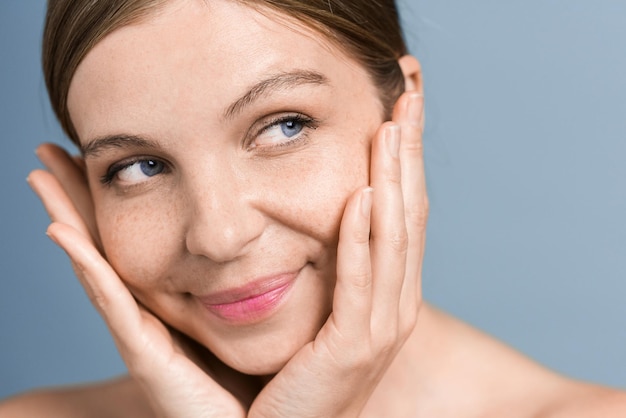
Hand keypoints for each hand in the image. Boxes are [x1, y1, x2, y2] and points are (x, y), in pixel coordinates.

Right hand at [28, 144, 252, 417]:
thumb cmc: (256, 376)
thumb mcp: (257, 312)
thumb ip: (256, 276)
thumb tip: (274, 234)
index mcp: (171, 299)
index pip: (135, 237)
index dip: (111, 199)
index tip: (93, 153)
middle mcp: (147, 311)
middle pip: (105, 241)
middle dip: (76, 197)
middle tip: (49, 151)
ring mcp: (140, 330)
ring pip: (95, 263)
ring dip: (67, 217)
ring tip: (42, 174)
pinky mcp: (146, 352)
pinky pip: (112, 302)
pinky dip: (88, 268)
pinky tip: (63, 233)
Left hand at [248, 90, 427, 417]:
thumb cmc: (299, 375)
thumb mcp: (325, 313)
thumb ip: (335, 271)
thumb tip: (331, 220)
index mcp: (389, 296)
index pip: (403, 213)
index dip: (408, 160)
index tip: (402, 109)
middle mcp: (395, 306)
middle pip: (408, 214)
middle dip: (410, 153)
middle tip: (409, 93)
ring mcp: (379, 329)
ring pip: (393, 240)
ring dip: (393, 180)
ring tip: (390, 126)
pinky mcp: (351, 348)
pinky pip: (359, 283)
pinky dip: (363, 239)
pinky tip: (362, 195)